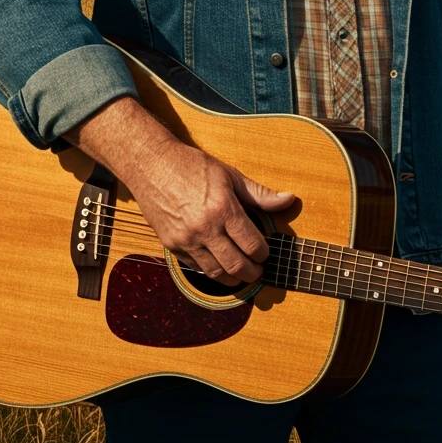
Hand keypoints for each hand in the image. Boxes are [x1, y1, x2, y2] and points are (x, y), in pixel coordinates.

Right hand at [65, 95, 294, 287]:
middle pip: (236, 265)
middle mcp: (205, 228)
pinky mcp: (171, 245)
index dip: (264, 253)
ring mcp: (186, 239)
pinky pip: (195, 267)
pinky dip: (210, 270)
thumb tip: (288, 199)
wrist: (152, 165)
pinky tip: (218, 265)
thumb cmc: (193, 166)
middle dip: (253, 272)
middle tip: (258, 270)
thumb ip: (259, 194)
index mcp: (223, 209)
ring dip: (232, 277)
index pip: (252, 244)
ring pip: (215, 272)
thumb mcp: (230, 175)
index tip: (266, 252)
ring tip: (240, 273)